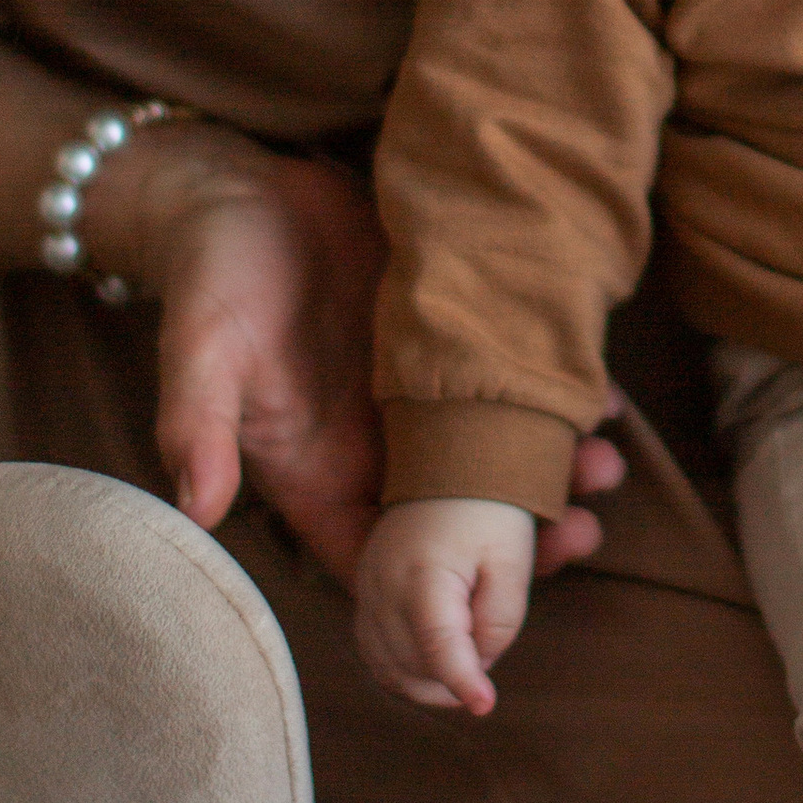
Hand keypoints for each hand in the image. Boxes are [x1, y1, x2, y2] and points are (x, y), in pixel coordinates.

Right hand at [122, 132, 627, 587]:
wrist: (241, 192)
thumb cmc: (210, 278)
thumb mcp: (199, 350)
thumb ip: (198, 427)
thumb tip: (196, 506)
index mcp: (314, 474)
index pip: (379, 564)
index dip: (438, 599)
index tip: (500, 610)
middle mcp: (372, 450)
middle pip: (458, 525)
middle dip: (523, 539)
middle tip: (583, 530)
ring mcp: (416, 400)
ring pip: (495, 461)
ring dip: (552, 471)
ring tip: (606, 464)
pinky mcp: (449, 346)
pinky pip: (510, 388)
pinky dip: (557, 398)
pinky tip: (605, 397)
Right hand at [354, 497, 537, 713]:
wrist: (447, 455)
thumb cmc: (488, 506)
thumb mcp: (512, 559)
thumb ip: (499, 619)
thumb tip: (480, 663)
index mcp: (423, 575)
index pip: (438, 648)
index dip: (463, 683)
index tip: (485, 706)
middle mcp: (383, 585)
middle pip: (412, 665)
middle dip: (451, 680)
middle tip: (483, 676)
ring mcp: (366, 588)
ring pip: (387, 666)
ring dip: (425, 682)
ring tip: (462, 676)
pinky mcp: (363, 589)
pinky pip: (373, 649)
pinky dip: (401, 669)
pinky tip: (431, 671)